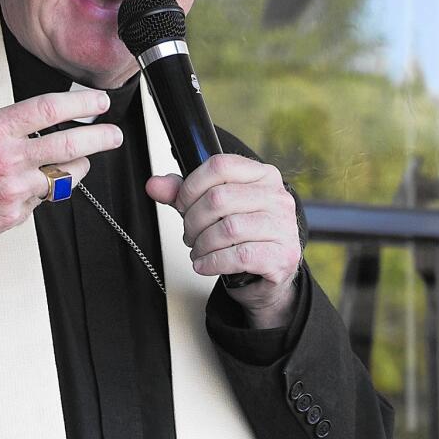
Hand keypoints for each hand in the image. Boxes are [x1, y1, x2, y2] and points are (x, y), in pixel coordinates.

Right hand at [0, 35, 123, 274]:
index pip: (47, 110)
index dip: (80, 102)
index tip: (98, 100)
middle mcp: (6, 161)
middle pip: (70, 145)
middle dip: (100, 138)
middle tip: (114, 134)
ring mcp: (11, 192)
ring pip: (63, 177)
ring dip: (77, 167)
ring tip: (82, 160)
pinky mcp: (10, 217)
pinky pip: (40, 201)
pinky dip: (43, 191)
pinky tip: (38, 183)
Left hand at [146, 154, 300, 328]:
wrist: (269, 272)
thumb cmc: (242, 234)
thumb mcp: (212, 208)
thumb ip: (183, 194)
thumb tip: (154, 185)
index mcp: (262, 174)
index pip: (220, 165)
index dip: (191, 186)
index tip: (182, 204)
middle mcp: (277, 196)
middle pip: (219, 198)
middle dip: (193, 221)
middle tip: (189, 234)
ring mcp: (283, 226)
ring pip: (228, 228)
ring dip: (202, 244)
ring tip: (197, 251)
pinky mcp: (283, 256)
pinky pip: (239, 256)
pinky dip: (213, 262)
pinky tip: (205, 264)